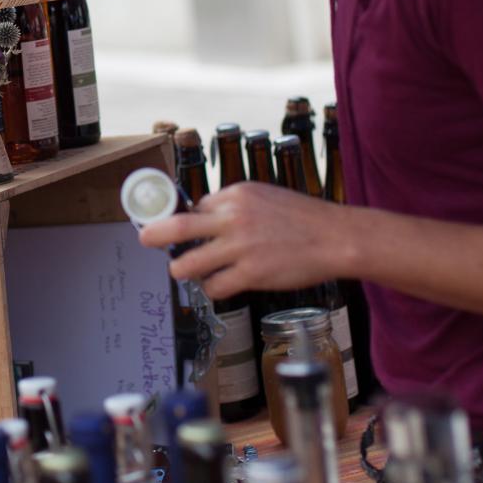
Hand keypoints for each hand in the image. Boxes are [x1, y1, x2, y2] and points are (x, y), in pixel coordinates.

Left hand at [139, 182, 353, 300]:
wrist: (338, 238)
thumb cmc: (303, 218)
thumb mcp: (264, 196)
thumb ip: (234, 206)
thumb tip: (205, 216)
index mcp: (235, 195)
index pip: (195, 206)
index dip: (186, 220)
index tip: (177, 230)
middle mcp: (233, 217)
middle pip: (177, 227)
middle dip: (153, 235)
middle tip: (144, 239)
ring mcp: (240, 247)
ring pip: (188, 263)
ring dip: (181, 270)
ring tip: (184, 271)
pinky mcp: (251, 273)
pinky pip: (214, 286)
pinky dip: (212, 288)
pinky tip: (219, 285)